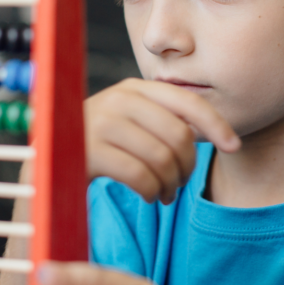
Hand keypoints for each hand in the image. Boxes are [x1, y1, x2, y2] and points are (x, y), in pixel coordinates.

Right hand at [85, 78, 239, 203]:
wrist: (48, 160)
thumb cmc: (99, 144)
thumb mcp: (132, 121)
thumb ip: (164, 119)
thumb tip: (219, 134)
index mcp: (135, 88)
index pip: (188, 101)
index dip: (217, 124)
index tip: (234, 146)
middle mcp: (119, 99)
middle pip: (179, 135)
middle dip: (188, 166)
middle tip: (180, 184)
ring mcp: (102, 122)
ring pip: (162, 157)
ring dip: (171, 184)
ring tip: (166, 194)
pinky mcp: (89, 151)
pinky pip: (140, 175)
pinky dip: (153, 192)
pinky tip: (150, 196)